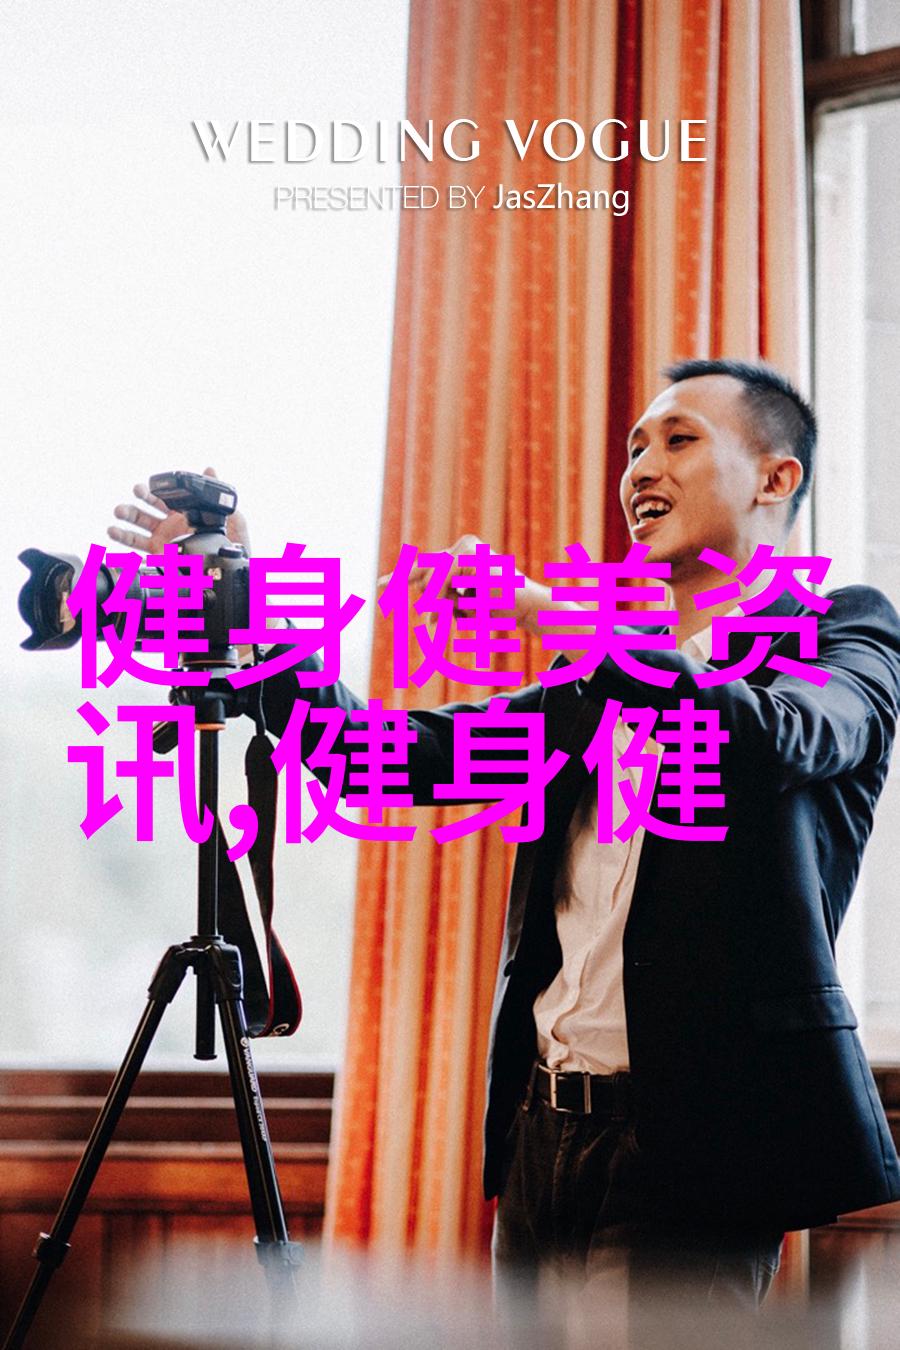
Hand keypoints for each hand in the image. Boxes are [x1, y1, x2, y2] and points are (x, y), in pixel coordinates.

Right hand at [107, 466, 250, 554]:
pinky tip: (115, 536)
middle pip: (144, 514)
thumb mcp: (231, 516)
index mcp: (182, 513)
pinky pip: (140, 550)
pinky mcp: (161, 557)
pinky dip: (126, 544)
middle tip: (121, 508)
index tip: (138, 488)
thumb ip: (217, 495)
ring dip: (124, 525)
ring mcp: (163, 541)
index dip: (148, 493)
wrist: (232, 570)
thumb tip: (209, 469)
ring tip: (114, 523)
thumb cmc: (233, 543)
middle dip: (131, 509)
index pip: (161, 499)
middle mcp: (170, 526)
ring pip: (138, 530)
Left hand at [377, 534, 546, 632]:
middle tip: (387, 593)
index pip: (427, 566)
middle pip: (424, 568)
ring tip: (442, 620)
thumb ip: (440, 599)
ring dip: (436, 603)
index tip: (380, 585)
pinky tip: (445, 610)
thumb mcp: (460, 605)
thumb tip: (420, 601)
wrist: (526, 607)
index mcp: (461, 554)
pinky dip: (440, 596)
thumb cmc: (495, 609)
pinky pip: (442, 578)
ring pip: (431, 577)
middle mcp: (463, 546)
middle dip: (411, 587)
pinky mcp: (470, 557)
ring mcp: (467, 548)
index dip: (402, 576)